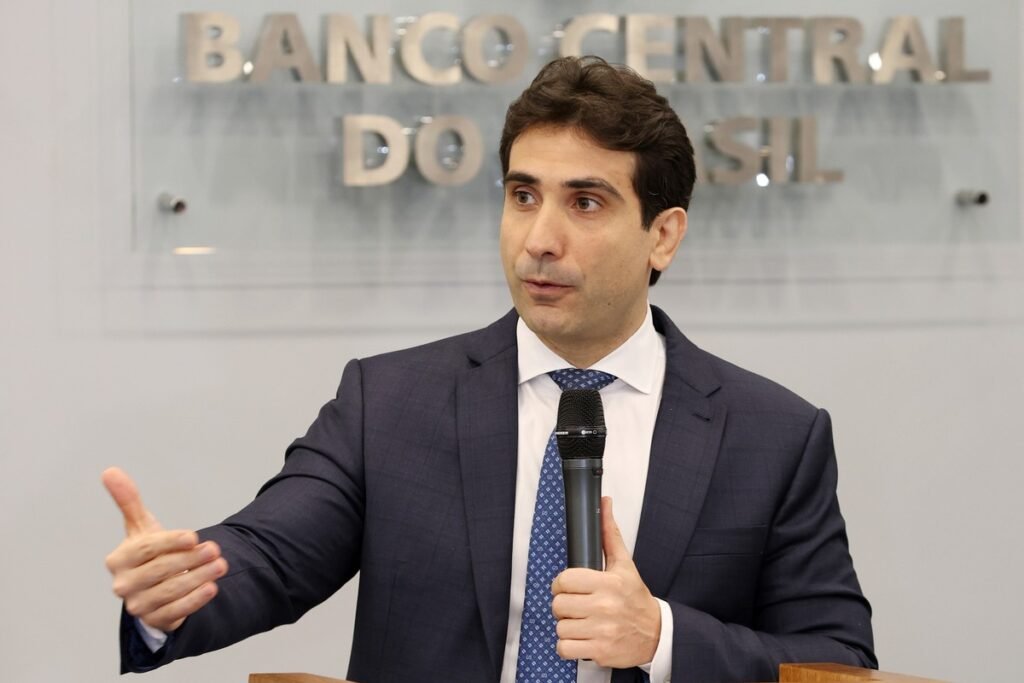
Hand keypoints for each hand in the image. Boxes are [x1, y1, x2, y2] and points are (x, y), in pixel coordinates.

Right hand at [102, 467, 226, 632]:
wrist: (153, 586)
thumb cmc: (148, 552)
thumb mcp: (140, 526)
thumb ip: (128, 501)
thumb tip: (110, 471)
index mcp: (118, 560)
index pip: (146, 550)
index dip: (171, 542)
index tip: (194, 536)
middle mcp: (124, 584)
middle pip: (161, 570)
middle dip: (191, 559)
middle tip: (215, 549)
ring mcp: (137, 605)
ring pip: (171, 591)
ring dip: (199, 577)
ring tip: (221, 565)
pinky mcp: (154, 621)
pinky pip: (176, 612)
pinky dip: (195, 600)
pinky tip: (212, 588)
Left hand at [551, 496, 660, 667]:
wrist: (656, 633)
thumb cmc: (635, 598)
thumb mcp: (624, 564)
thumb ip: (609, 534)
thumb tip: (604, 503)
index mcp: (608, 583)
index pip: (564, 580)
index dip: (563, 583)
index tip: (571, 586)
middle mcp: (604, 607)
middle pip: (559, 604)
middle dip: (564, 605)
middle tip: (577, 605)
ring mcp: (602, 631)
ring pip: (560, 627)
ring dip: (567, 626)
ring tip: (582, 621)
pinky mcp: (600, 651)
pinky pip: (565, 648)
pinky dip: (569, 645)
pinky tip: (582, 637)